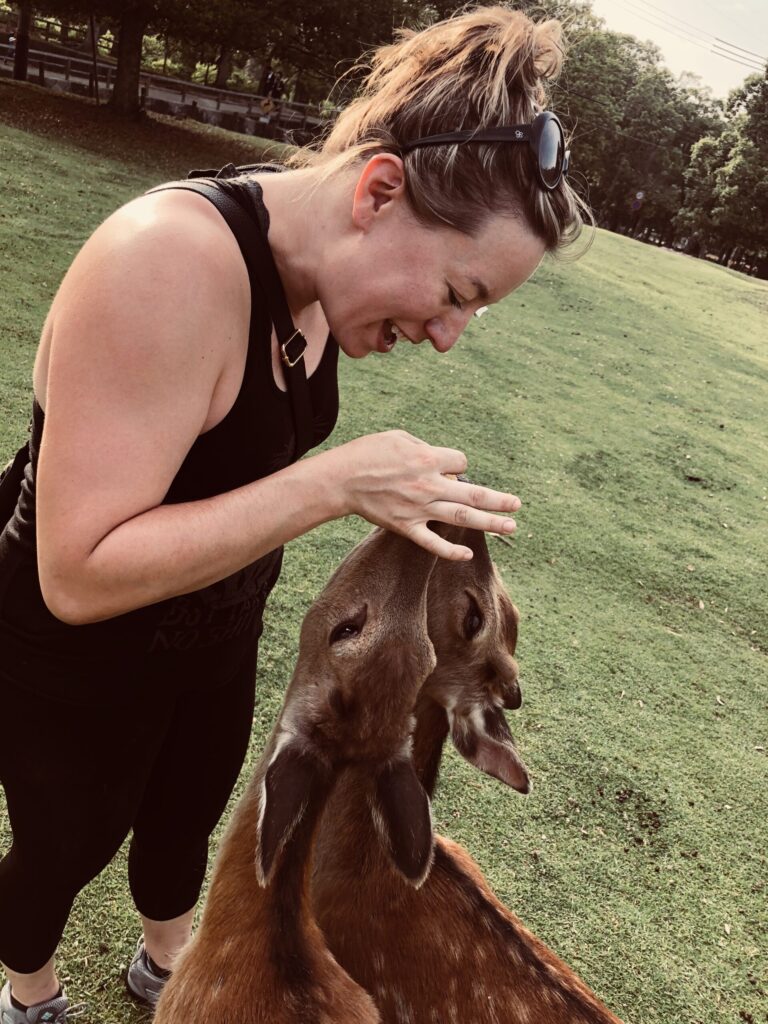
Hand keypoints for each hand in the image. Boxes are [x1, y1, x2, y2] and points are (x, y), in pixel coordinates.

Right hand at [327, 430, 520, 559]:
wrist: (341, 480)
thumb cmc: (367, 453)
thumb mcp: (399, 437)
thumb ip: (426, 448)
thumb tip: (445, 463)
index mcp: (427, 459)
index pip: (461, 463)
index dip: (458, 465)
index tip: (448, 468)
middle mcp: (429, 485)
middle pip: (473, 493)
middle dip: (499, 499)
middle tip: (518, 504)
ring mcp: (419, 508)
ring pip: (462, 516)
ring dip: (489, 522)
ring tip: (511, 526)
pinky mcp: (406, 526)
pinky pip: (433, 542)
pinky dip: (450, 549)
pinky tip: (467, 553)